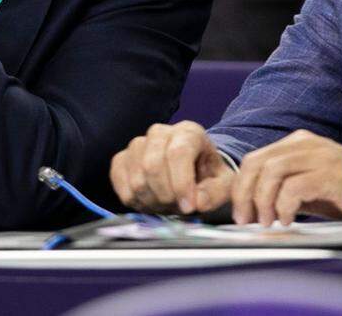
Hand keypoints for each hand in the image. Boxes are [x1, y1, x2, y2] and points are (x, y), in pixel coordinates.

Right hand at [110, 121, 234, 214]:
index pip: (178, 153)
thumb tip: (197, 202)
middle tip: (177, 208)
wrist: (190, 173)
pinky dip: (133, 198)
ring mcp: (137, 144)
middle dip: (165, 195)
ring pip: (136, 176)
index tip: (189, 207)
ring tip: (166, 205)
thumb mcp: (222, 185)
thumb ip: (215, 193)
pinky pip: (118, 179)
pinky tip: (149, 202)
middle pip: (152, 165)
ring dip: (151, 200)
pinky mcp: (121, 159)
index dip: (182, 183)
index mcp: (189, 133)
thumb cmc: (207, 176)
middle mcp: (160, 132)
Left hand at [231, 129, 341, 225]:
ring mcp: (320, 156)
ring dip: (263, 201)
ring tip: (267, 221)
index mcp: (298, 143)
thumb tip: (250, 206)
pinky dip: (285, 206)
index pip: (256, 158)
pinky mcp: (331, 174)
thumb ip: (280, 189)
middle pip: (258, 162)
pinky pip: (295, 188)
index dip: (241, 186)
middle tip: (246, 220)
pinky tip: (289, 220)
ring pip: (272, 172)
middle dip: (245, 194)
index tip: (239, 211)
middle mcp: (306, 144)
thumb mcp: (307, 187)